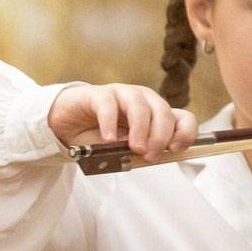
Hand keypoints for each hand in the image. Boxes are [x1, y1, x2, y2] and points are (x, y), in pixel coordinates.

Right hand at [47, 82, 197, 162]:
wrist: (66, 126)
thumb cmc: (99, 137)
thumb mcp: (125, 149)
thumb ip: (140, 151)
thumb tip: (152, 156)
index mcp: (155, 114)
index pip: (183, 118)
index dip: (185, 133)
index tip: (175, 150)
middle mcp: (143, 100)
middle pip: (163, 111)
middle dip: (160, 135)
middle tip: (149, 155)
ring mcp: (120, 94)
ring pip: (139, 105)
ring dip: (140, 129)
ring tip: (134, 148)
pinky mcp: (97, 94)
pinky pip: (108, 105)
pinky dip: (110, 123)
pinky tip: (108, 139)